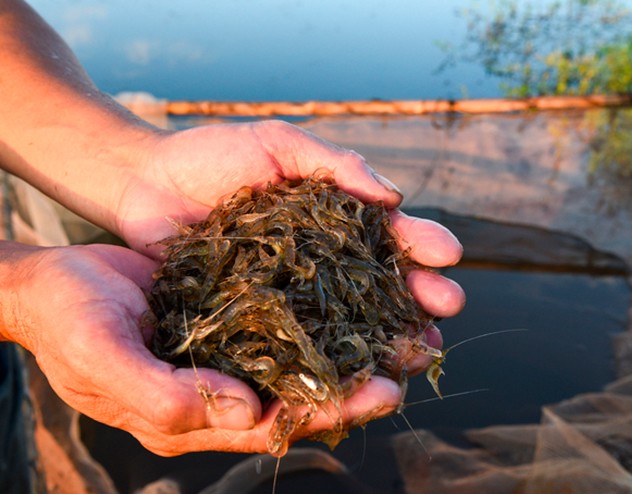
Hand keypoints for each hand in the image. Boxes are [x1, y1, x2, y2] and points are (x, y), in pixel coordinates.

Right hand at [0, 242, 404, 455]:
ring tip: (410, 323)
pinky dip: (326, 304)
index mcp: (198, 415)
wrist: (49, 279)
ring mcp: (232, 345)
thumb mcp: (104, 359)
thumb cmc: (68, 320)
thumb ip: (167, 397)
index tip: (380, 392)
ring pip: (307, 352)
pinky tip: (361, 285)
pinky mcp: (235, 306)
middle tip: (417, 356)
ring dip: (357, 340)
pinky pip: (289, 311)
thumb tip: (247, 411)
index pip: (277, 423)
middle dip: (363, 378)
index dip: (329, 410)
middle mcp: (225, 385)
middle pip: (306, 390)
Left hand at [109, 120, 462, 452]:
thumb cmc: (212, 157)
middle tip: (445, 311)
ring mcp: (292, 297)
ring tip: (420, 352)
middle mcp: (322, 263)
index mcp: (336, 220)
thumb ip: (335, 162)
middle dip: (419, 298)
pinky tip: (356, 376)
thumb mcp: (278, 145)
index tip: (447, 257)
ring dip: (390, 339)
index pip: (389, 235)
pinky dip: (331, 362)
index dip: (421, 245)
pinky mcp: (258, 324)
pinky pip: (300, 345)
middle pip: (382, 286)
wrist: (141, 184)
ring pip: (351, 323)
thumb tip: (394, 196)